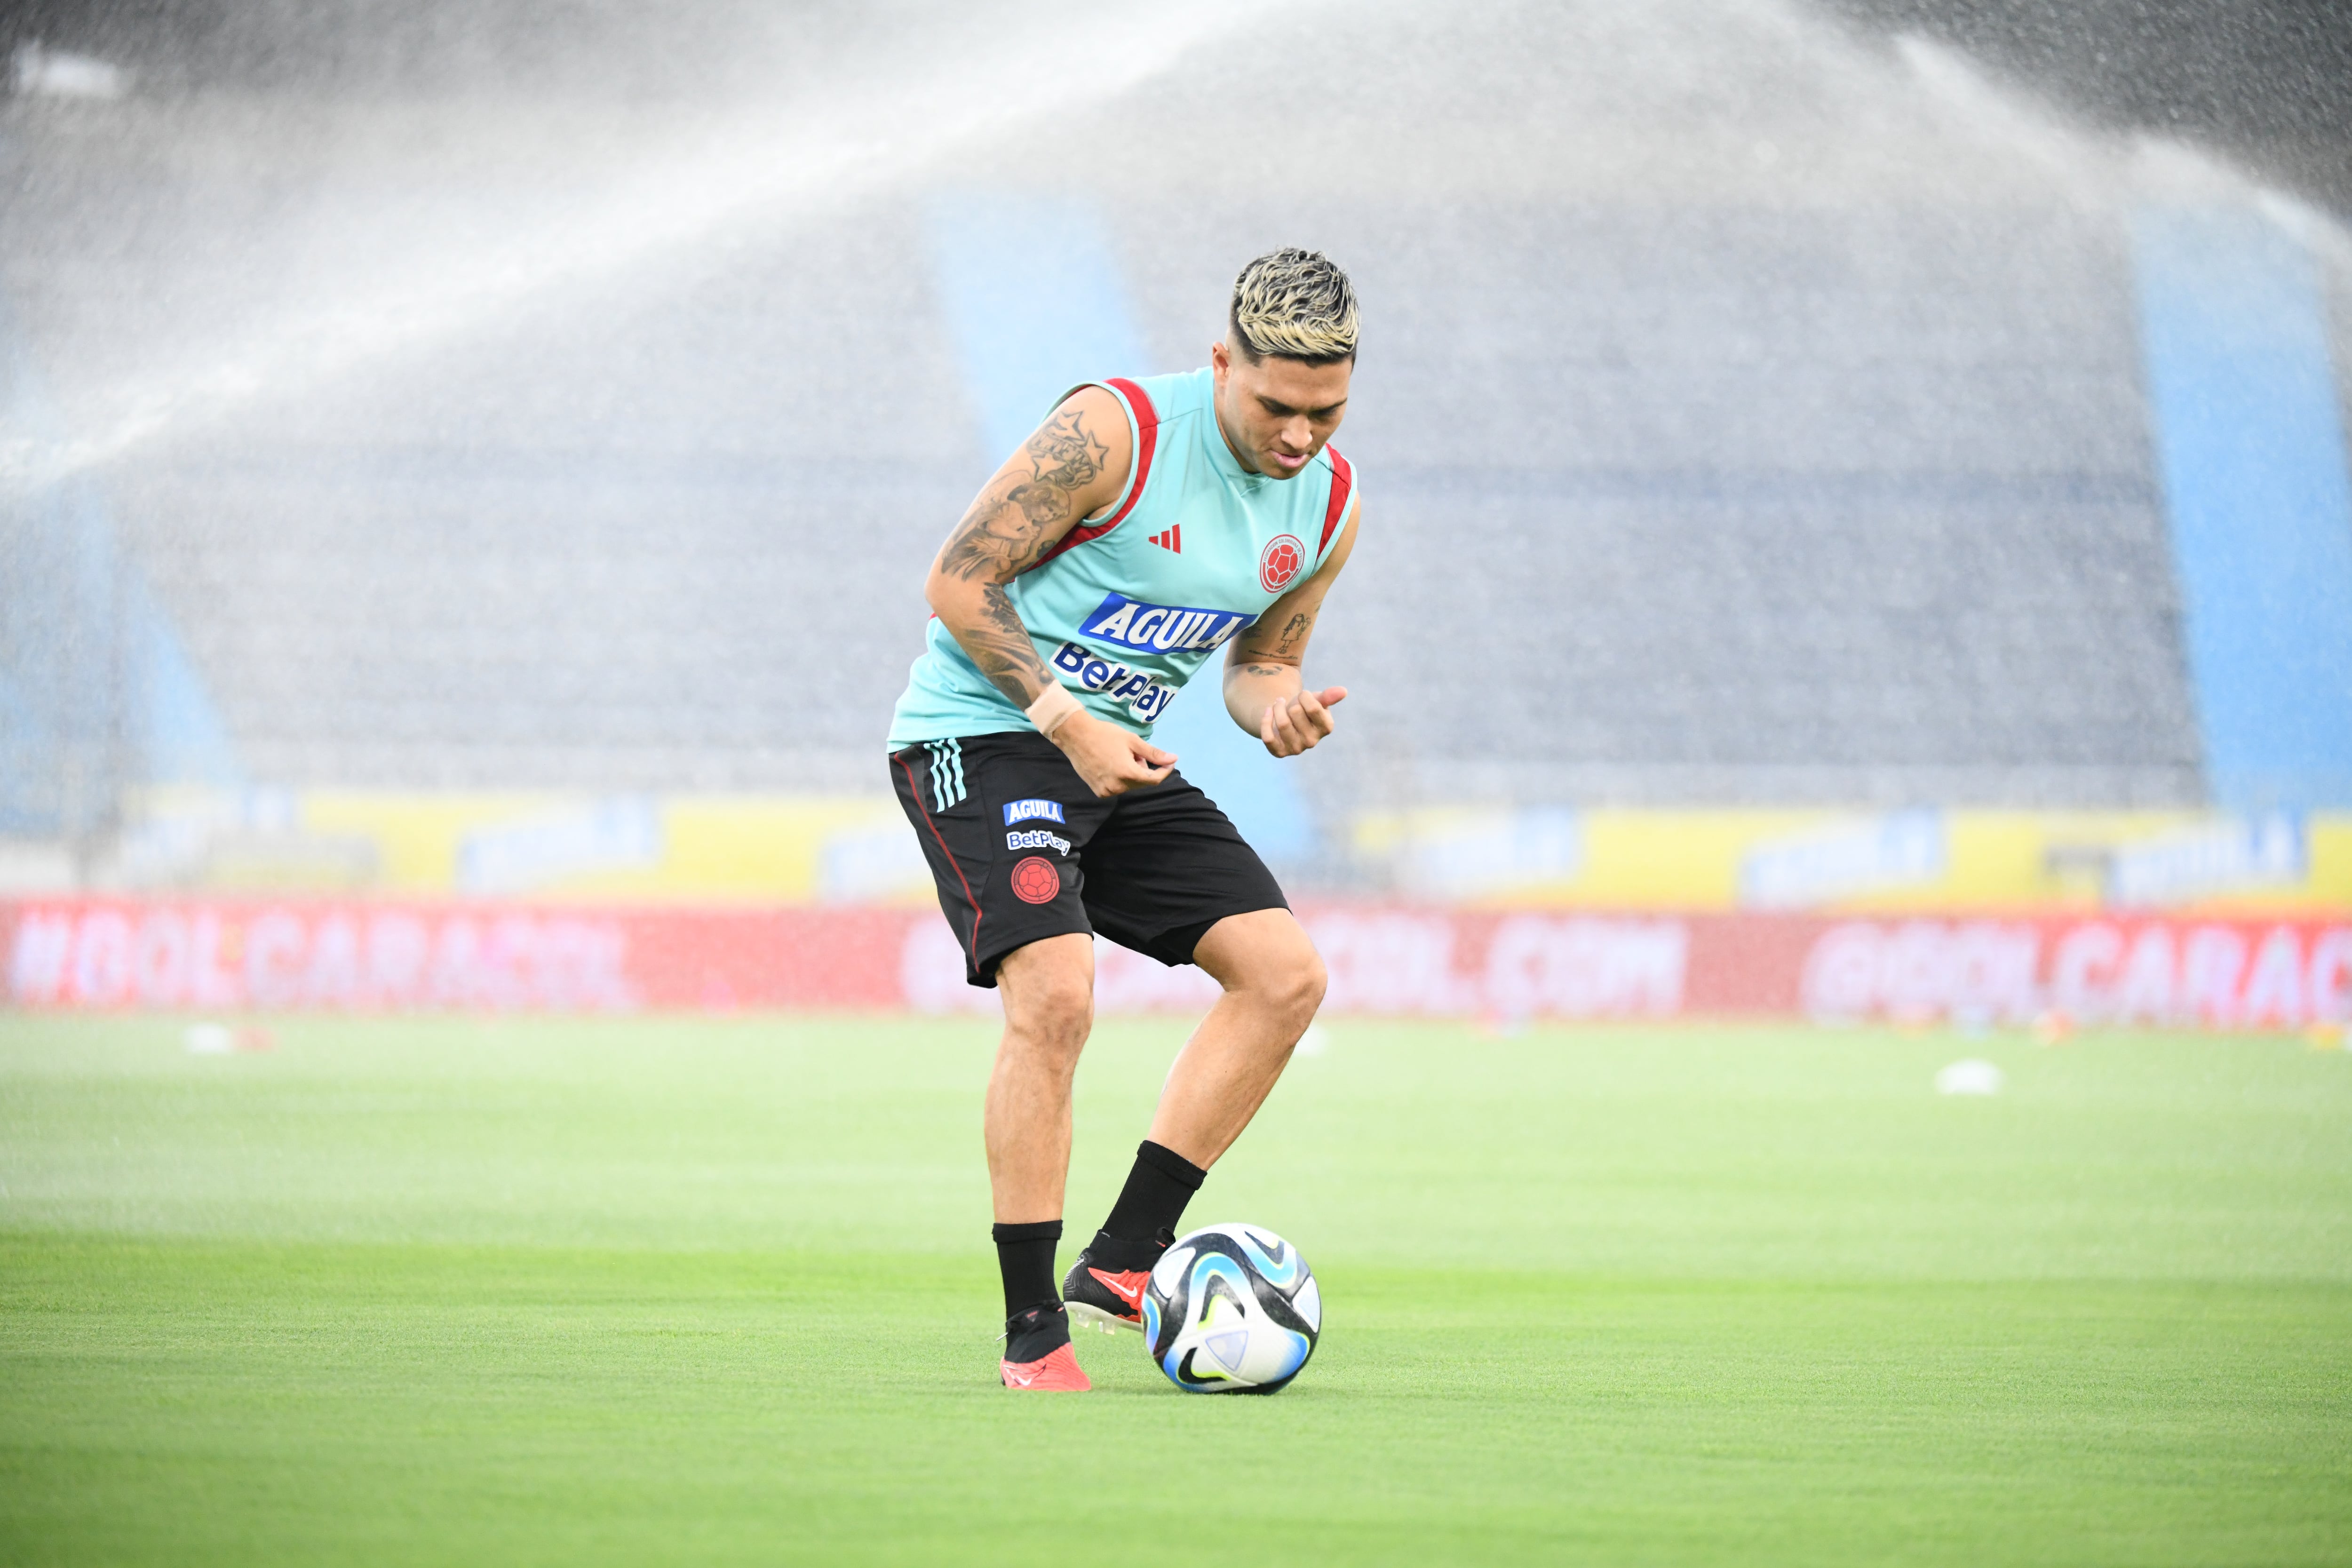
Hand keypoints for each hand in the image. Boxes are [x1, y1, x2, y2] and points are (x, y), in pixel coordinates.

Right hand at [1052, 711, 1176, 796]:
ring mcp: (1107, 791)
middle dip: (1144, 768)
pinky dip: (1120, 777)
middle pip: (1142, 783)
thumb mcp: (1132, 741)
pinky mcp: (1098, 792)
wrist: (1076, 736)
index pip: (1154, 780)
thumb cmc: (1105, 735)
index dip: (1164, 771)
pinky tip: (1112, 764)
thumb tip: (1174, 759)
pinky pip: (1117, 787)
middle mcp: (1118, 787)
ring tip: (1120, 756)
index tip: (1168, 761)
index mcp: (1128, 774)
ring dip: (1131, 773)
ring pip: (1129, 785)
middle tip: (1134, 752)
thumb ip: (1154, 753)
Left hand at [1260, 686, 1346, 757]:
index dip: (1304, 695)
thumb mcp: (1317, 700)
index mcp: (1326, 728)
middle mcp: (1312, 741)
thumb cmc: (1304, 708)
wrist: (1287, 720)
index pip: (1314, 707)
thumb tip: (1343, 691)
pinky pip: (1268, 737)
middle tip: (1291, 704)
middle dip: (1291, 702)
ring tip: (1278, 703)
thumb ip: (1328, 696)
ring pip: (1282, 723)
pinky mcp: (1279, 752)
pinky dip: (1265, 720)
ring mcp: (1296, 748)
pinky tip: (1268, 711)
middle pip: (1295, 712)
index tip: (1303, 695)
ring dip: (1277, 707)